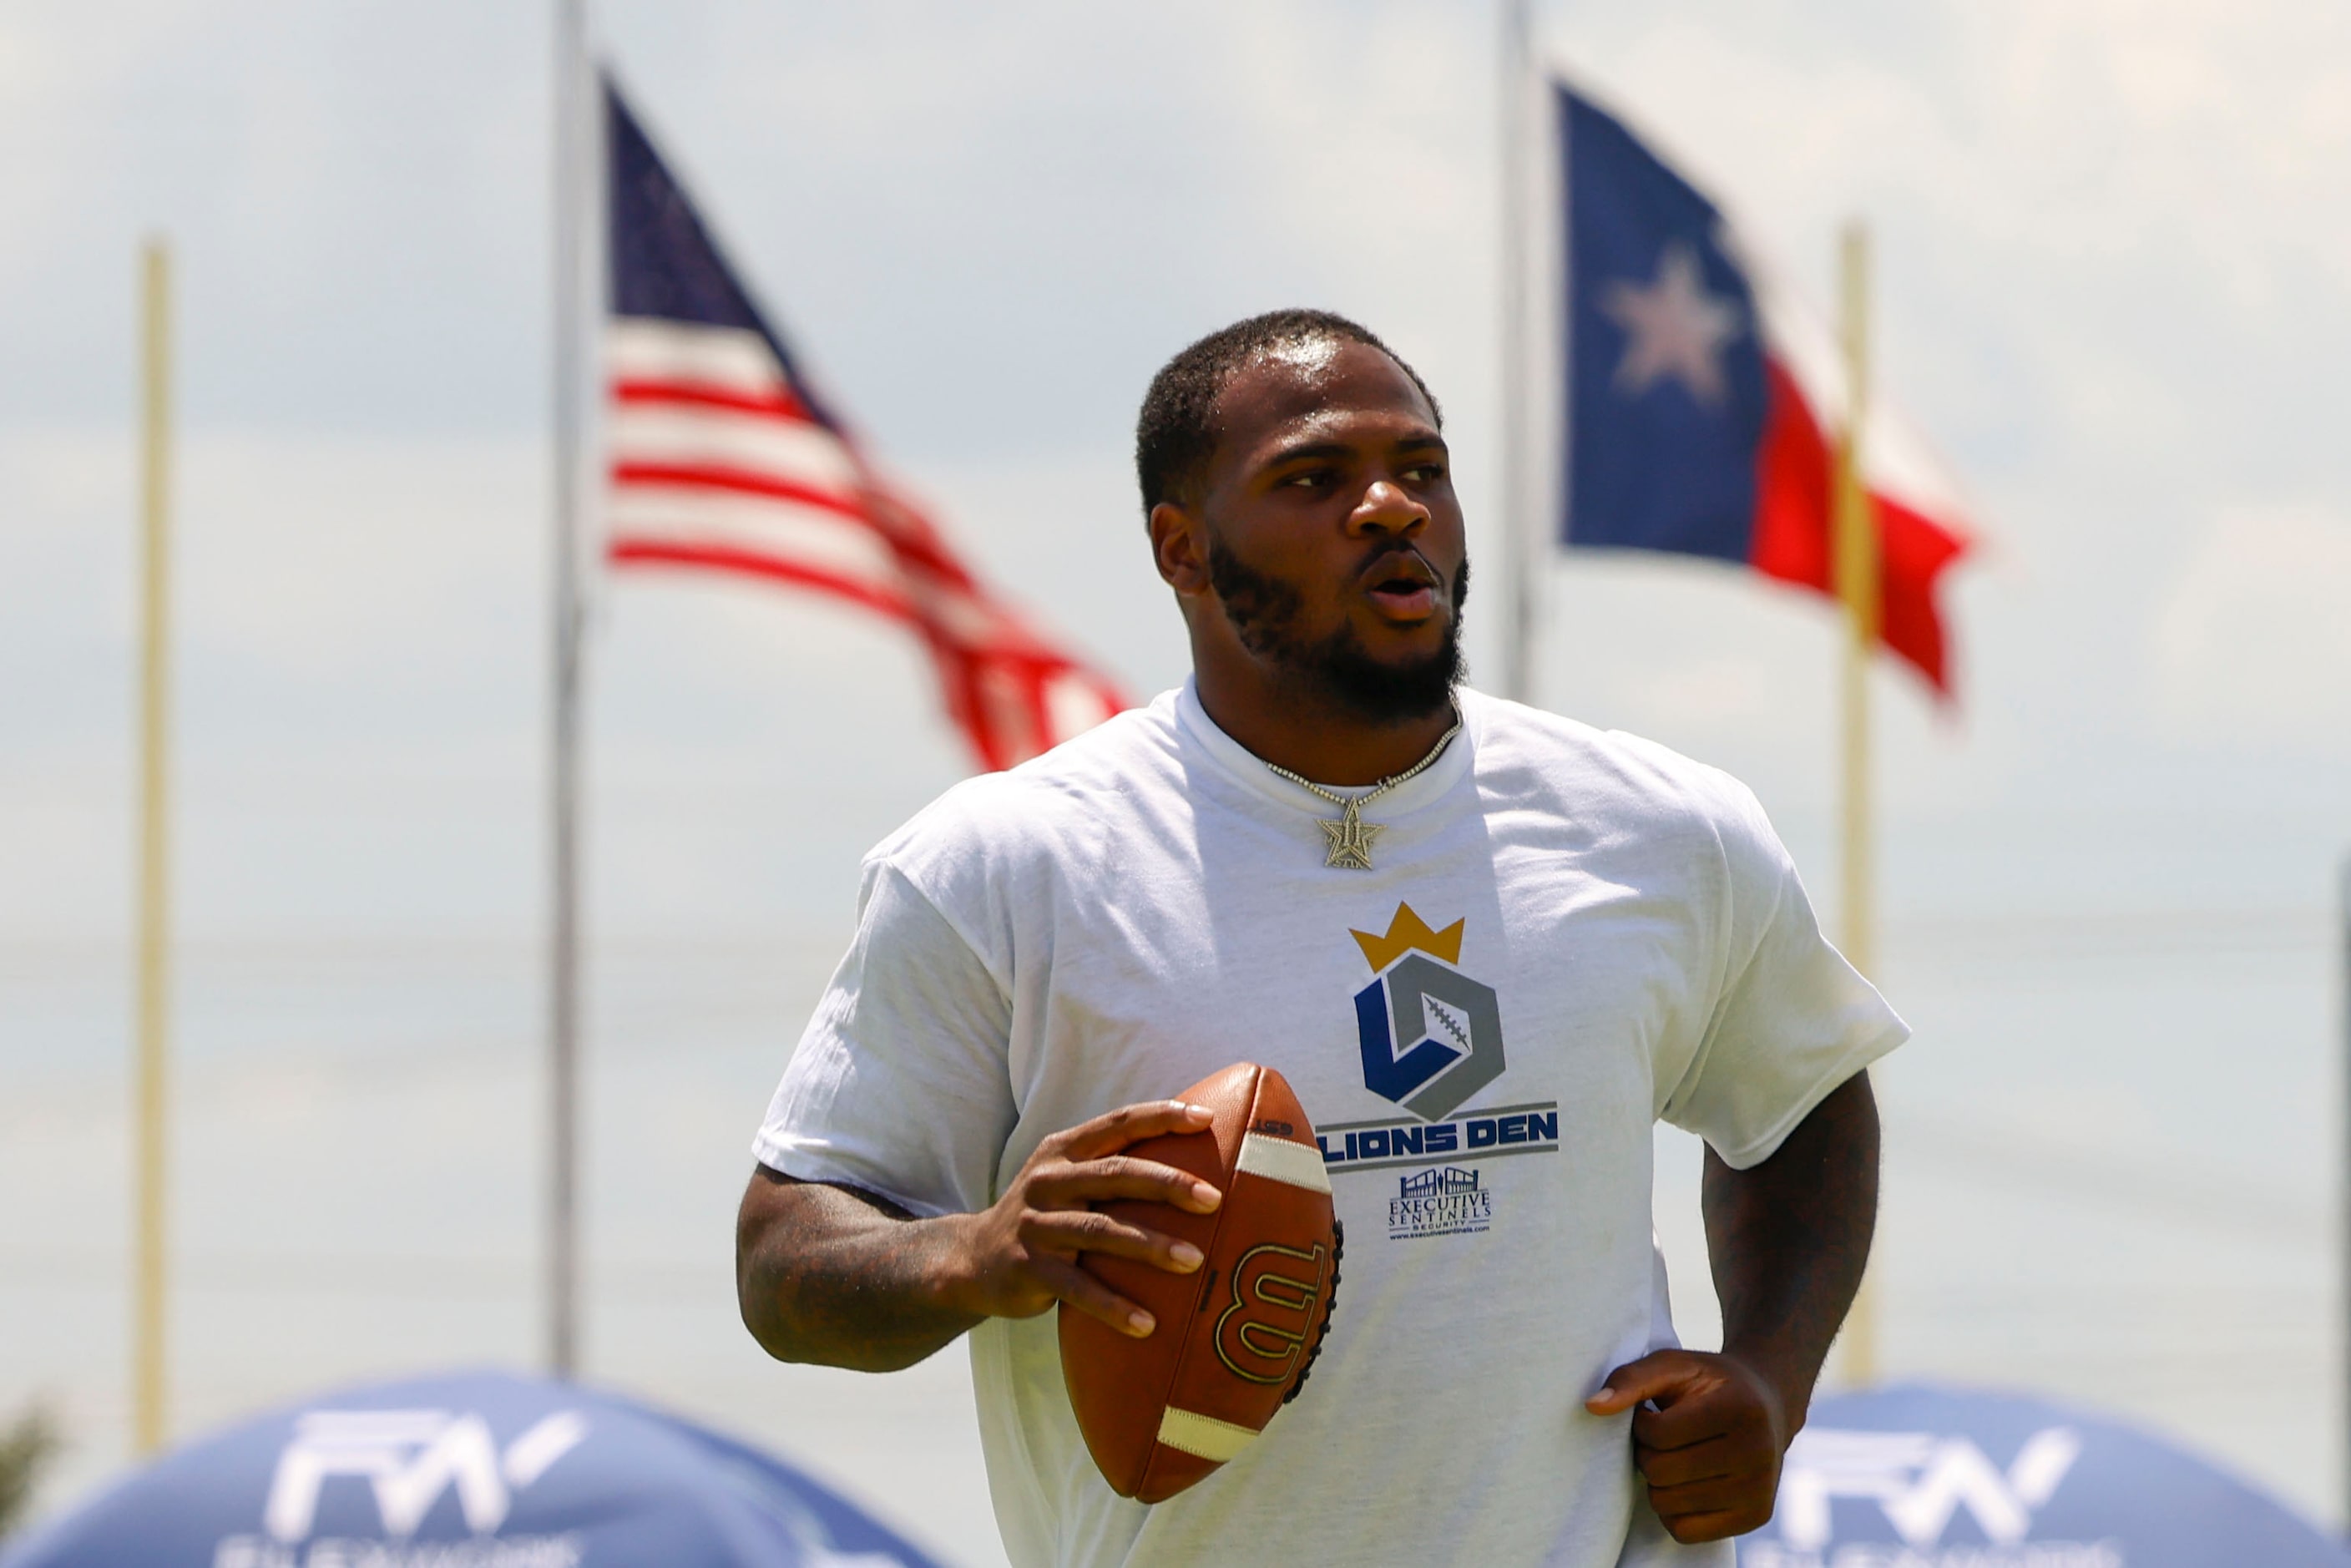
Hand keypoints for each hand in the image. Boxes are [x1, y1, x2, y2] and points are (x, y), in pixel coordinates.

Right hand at [939, 1100, 1222, 1339]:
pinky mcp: (1028, 1269)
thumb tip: (1194, 1168)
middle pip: (1115, 1174)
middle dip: (1167, 1184)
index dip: (1161, 1118)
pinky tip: (1147, 1324)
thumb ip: (1112, 1169)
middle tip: (1214, 1199)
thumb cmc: (1043, 1217)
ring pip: (1100, 1231)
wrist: (971, 1259)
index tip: (1206, 1119)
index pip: (1117, 1124)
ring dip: (1150, 1245)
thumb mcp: (1066, 1180)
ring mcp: (1036, 1225)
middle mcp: (1048, 1181)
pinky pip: (1078, 1289)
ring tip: (1195, 1260)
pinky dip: (1114, 1306)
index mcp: (1063, 1152)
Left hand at [1585, 1349, 1792, 1542]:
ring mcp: (1760, 1490)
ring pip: (1668, 1506)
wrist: (1769, 1404)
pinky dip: (1672, 1510)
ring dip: (1657, 1483)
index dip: (1642, 1423)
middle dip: (1647, 1454)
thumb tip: (1592, 1406)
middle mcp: (1759, 1453)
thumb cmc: (1709, 1383)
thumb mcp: (1672, 1365)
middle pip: (1661, 1473)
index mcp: (1740, 1409)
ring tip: (1675, 1457)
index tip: (1652, 1413)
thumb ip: (1630, 1379)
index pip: (1660, 1434)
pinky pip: (1685, 1532)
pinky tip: (1685, 1483)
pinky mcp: (1756, 1517)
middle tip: (1662, 1438)